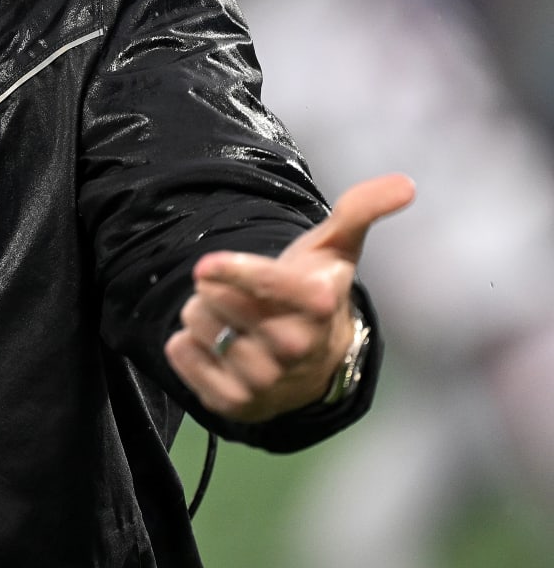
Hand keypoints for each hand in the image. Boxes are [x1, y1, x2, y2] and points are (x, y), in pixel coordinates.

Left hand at [164, 173, 414, 422]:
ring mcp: (266, 379)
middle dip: (216, 288)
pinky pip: (182, 356)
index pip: (264, 284)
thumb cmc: (314, 292)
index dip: (231, 272)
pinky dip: (185, 345)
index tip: (206, 266)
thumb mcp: (337, 248)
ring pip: (197, 325)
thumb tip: (405, 184)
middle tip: (242, 295)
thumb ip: (361, 210)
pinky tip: (212, 345)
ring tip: (233, 321)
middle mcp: (294, 347)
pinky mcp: (236, 404)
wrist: (313, 365)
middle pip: (215, 300)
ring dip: (202, 316)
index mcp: (318, 305)